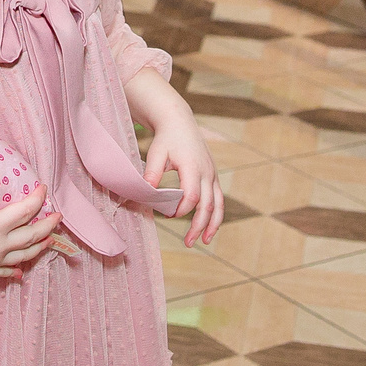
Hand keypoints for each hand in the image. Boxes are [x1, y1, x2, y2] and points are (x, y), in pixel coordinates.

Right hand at [0, 166, 57, 277]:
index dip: (37, 199)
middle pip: (32, 236)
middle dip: (48, 225)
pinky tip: (21, 271)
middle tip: (59, 216)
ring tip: (49, 240)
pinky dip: (16, 270)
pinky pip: (5, 272)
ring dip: (39, 247)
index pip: (25, 212)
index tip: (43, 188)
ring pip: (24, 255)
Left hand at [141, 112, 223, 247]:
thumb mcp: (156, 153)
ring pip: (218, 205)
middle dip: (199, 226)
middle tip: (188, 243)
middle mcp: (207, 172)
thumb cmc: (166, 139)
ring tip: (205, 242)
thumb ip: (152, 172)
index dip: (181, 209)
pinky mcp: (213, 177)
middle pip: (207, 205)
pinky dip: (215, 215)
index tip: (167, 216)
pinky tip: (209, 228)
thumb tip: (147, 191)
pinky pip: (219, 199)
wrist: (180, 122)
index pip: (192, 195)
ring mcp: (213, 175)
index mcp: (192, 166)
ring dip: (212, 225)